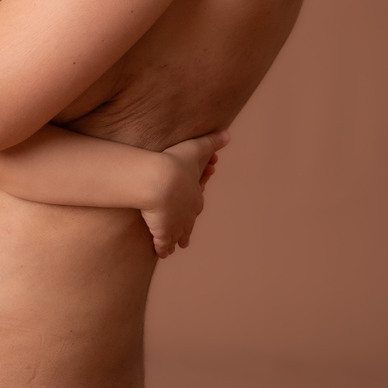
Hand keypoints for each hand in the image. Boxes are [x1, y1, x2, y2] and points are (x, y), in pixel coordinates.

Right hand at [141, 129, 228, 258]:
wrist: (160, 181)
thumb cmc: (176, 163)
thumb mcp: (195, 149)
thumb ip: (211, 142)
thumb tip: (228, 134)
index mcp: (195, 196)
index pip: (196, 202)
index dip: (193, 204)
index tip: (193, 207)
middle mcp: (188, 213)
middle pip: (188, 223)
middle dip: (186, 228)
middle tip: (186, 236)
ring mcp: (176, 224)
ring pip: (177, 236)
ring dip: (176, 241)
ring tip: (174, 247)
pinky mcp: (162, 232)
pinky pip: (163, 243)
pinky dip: (163, 248)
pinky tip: (162, 253)